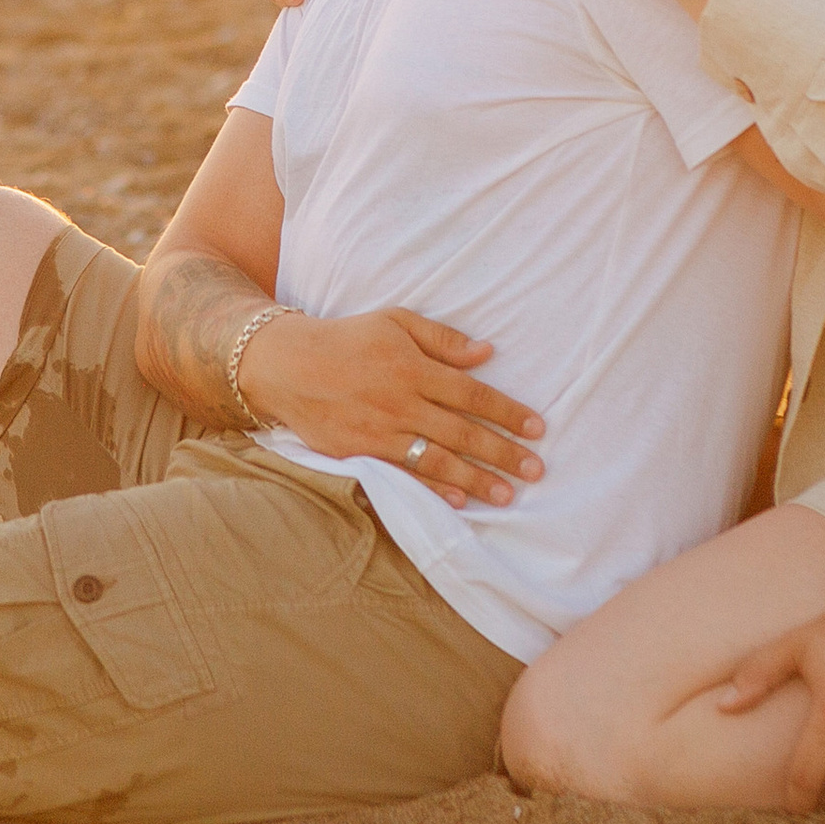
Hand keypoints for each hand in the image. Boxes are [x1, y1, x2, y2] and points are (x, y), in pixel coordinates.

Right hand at [237, 309, 543, 509]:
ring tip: (507, 495)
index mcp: (412, 366)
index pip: (472, 394)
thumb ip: (442, 339)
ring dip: (476, 479)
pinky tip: (458, 501)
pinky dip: (432, 489)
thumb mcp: (395, 322)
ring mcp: (380, 431)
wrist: (287, 365)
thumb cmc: (348, 339)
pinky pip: (403, 474)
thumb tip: (487, 352)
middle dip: (503, 453)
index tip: (537, 429)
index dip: (508, 412)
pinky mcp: (360, 453)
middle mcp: (400, 401)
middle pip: (462, 432)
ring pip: (437, 460)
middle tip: (535, 471)